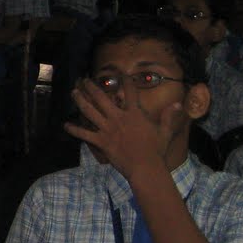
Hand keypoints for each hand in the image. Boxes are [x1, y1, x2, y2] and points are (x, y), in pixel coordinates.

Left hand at [63, 77, 178, 180]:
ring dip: (80, 101)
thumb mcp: (165, 132)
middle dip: (91, 87)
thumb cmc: (156, 150)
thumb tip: (177, 104)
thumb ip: (169, 117)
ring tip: (73, 92)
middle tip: (83, 80)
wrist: (145, 167)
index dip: (125, 82)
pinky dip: (74, 130)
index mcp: (134, 114)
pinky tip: (65, 125)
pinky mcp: (101, 141)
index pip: (130, 93)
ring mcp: (107, 129)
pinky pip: (84, 134)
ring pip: (89, 111)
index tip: (121, 74)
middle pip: (101, 98)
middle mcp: (118, 118)